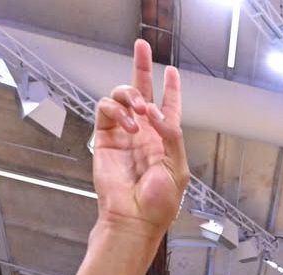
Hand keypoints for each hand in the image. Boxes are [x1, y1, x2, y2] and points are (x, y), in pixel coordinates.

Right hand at [92, 39, 189, 236]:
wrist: (133, 218)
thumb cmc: (158, 203)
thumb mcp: (177, 169)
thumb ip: (172, 135)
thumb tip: (155, 111)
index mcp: (165, 141)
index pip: (168, 109)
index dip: (171, 89)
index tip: (172, 71)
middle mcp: (144, 134)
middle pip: (142, 92)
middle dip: (142, 67)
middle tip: (142, 46)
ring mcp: (123, 135)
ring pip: (122, 97)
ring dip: (130, 95)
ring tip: (138, 110)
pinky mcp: (104, 138)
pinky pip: (106, 110)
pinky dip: (117, 110)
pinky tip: (129, 125)